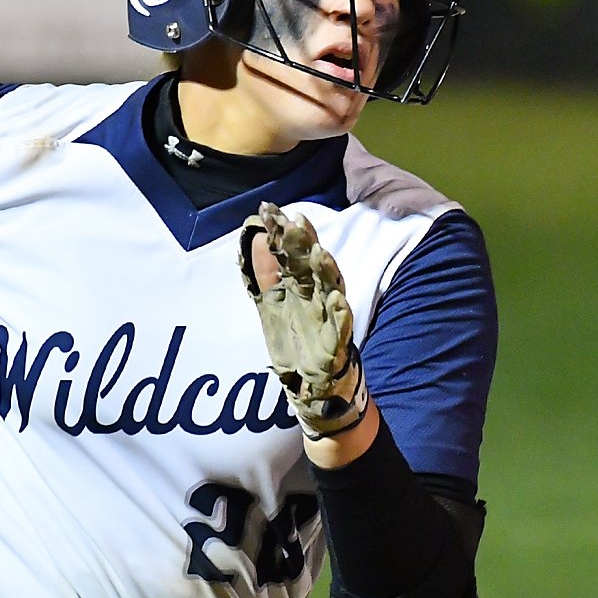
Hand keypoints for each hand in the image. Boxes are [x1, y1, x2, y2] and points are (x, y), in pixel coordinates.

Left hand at [238, 202, 368, 439]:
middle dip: (304, 243)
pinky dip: (341, 314)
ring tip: (320, 253)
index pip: (291, 252)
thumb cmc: (297, 340)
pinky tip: (338, 300)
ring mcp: (329, 318)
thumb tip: (255, 237)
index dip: (280, 232)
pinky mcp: (336, 345)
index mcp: (301, 285)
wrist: (312, 387)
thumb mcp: (272, 304)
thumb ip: (265, 273)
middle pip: (312, 264)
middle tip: (292, 222)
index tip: (267, 210)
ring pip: (331, 289)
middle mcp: (317, 296)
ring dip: (327, 271)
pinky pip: (341, 329)